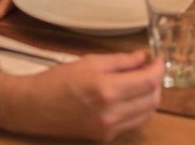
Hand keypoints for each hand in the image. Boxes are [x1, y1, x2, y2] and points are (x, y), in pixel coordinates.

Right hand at [10, 51, 163, 140]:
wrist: (35, 107)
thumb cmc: (58, 80)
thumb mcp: (89, 62)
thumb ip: (120, 61)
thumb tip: (143, 58)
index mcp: (107, 89)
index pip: (148, 81)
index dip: (158, 69)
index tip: (159, 60)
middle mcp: (111, 112)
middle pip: (152, 99)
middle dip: (156, 83)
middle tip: (150, 70)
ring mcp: (109, 128)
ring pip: (146, 113)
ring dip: (150, 97)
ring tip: (141, 83)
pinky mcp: (105, 137)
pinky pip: (133, 123)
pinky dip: (138, 109)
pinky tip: (130, 98)